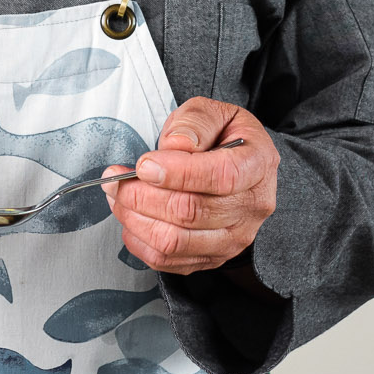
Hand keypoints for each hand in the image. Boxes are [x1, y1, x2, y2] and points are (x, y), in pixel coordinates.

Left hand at [106, 98, 277, 273]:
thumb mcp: (214, 112)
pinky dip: (140, 242)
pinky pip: (168, 261)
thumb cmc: (223, 137)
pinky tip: (131, 219)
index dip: (177, 172)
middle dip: (142, 195)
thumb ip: (195, 122)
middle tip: (116, 179)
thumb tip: (175, 146)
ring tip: (119, 197)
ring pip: (175, 241)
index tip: (144, 165)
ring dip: (135, 219)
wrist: (237, 165)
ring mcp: (234, 238)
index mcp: (257, 164)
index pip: (222, 176)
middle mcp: (251, 207)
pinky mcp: (212, 256)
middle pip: (191, 212)